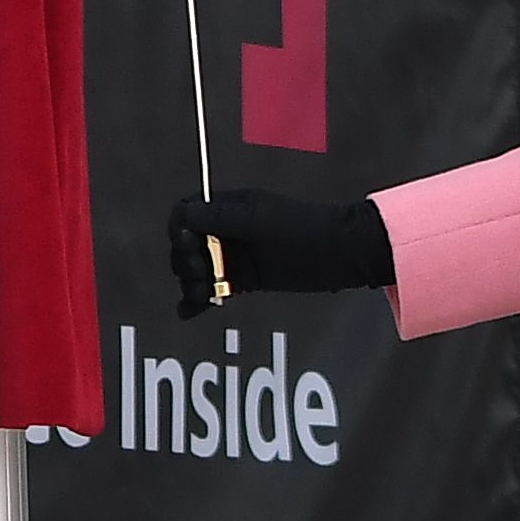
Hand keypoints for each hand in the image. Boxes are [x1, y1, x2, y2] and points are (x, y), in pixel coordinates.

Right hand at [168, 189, 394, 314]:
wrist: (340, 254)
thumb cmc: (301, 230)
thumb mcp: (256, 220)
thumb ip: (217, 217)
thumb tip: (180, 219)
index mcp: (228, 208)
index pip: (185, 214)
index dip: (179, 230)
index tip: (190, 246)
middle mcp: (227, 231)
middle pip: (185, 245)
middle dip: (185, 260)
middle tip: (201, 272)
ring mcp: (235, 257)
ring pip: (196, 270)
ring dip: (190, 283)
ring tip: (201, 295)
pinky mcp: (244, 281)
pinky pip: (212, 290)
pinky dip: (197, 302)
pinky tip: (188, 311)